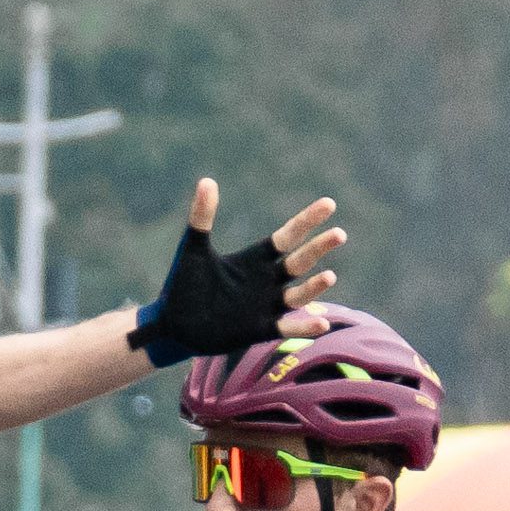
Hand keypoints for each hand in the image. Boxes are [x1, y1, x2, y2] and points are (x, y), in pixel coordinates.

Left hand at [130, 179, 347, 364]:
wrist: (171, 324)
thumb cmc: (183, 285)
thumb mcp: (192, 249)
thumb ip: (202, 217)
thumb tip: (206, 180)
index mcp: (255, 259)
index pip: (288, 236)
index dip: (307, 221)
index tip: (329, 204)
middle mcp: (266, 281)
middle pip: (300, 262)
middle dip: (318, 248)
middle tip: (338, 234)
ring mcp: (265, 306)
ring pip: (298, 295)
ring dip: (314, 287)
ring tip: (329, 275)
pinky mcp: (258, 329)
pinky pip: (286, 328)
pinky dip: (303, 327)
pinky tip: (321, 323)